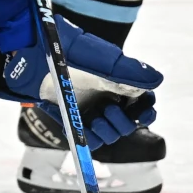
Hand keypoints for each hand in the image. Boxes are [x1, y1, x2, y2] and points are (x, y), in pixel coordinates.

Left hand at [0, 14, 162, 149]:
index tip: (143, 114)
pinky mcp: (73, 120)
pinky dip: (91, 139)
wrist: (34, 56)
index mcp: (119, 82)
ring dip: (109, 132)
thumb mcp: (101, 60)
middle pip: (129, 124)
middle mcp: (107, 97)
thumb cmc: (68, 52)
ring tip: (96, 120)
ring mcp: (90, 110)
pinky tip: (86, 129)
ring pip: (111, 135)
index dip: (147, 113)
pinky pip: (89, 141)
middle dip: (125, 122)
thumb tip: (158, 80)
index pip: (143, 104)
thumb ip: (129, 71)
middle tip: (109, 110)